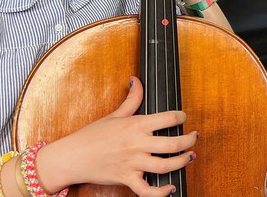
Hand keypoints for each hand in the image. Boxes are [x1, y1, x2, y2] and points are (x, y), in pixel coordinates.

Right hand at [40, 77, 198, 196]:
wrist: (71, 157)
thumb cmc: (91, 136)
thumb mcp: (113, 115)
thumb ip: (131, 99)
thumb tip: (137, 81)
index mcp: (135, 125)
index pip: (167, 118)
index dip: (181, 117)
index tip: (184, 118)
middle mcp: (136, 144)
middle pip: (173, 144)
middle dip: (189, 141)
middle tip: (194, 138)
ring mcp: (132, 163)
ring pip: (165, 166)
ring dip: (183, 162)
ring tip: (190, 157)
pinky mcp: (126, 179)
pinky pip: (147, 190)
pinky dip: (161, 192)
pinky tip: (171, 187)